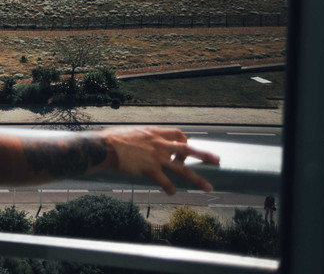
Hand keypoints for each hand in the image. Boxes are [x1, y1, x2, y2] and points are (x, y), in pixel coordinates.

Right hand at [100, 126, 220, 194]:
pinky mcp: (150, 170)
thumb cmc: (114, 138)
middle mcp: (160, 144)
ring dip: (197, 179)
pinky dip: (170, 188)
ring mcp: (157, 157)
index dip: (185, 141)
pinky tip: (173, 192)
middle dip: (204, 155)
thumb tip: (141, 139)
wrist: (105, 147)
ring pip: (183, 169)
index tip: (187, 147)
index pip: (178, 134)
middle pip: (188, 149)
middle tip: (217, 160)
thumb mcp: (133, 131)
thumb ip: (142, 136)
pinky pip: (165, 181)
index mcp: (155, 133)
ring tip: (208, 187)